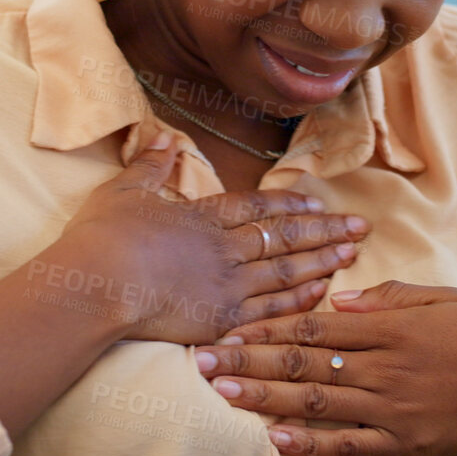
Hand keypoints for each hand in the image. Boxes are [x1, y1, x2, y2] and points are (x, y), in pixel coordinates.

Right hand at [46, 134, 369, 344]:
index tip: (319, 203)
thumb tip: (162, 135)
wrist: (95, 286)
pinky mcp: (220, 320)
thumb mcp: (123, 189)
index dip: (290, 205)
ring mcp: (226, 286)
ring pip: (286, 271)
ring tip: (352, 254)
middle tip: (361, 226)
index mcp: (202, 217)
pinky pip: (270, 309)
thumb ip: (149, 164)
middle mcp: (224, 249)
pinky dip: (298, 300)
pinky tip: (321, 293)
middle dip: (325, 231)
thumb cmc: (102, 237)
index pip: (256, 208)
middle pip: (284, 237)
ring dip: (322, 261)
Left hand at [193, 280, 456, 455]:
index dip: (266, 326)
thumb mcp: (442, 296)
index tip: (228, 327)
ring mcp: (396, 408)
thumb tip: (338, 295)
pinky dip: (313, 442)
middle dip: (248, 360)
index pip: (314, 324)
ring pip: (317, 401)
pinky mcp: (409, 444)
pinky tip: (277, 437)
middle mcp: (386, 366)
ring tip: (222, 393)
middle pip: (303, 361)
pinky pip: (352, 444)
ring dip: (265, 397)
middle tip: (202, 361)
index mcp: (391, 325)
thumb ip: (387, 297)